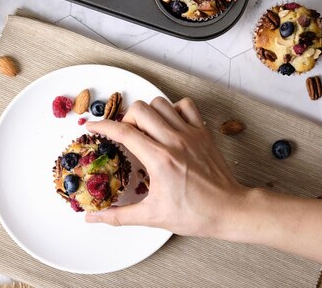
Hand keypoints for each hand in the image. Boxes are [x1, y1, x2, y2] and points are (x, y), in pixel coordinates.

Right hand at [85, 97, 248, 236]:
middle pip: (139, 110)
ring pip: (160, 103)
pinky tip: (169, 125)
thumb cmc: (195, 214)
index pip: (123, 132)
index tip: (92, 127)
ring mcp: (190, 134)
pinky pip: (185, 105)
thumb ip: (119, 216)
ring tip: (145, 130)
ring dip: (148, 113)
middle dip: (125, 119)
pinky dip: (173, 109)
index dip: (102, 126)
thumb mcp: (152, 217)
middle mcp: (174, 141)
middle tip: (125, 135)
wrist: (229, 210)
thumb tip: (93, 218)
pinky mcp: (203, 132)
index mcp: (159, 160)